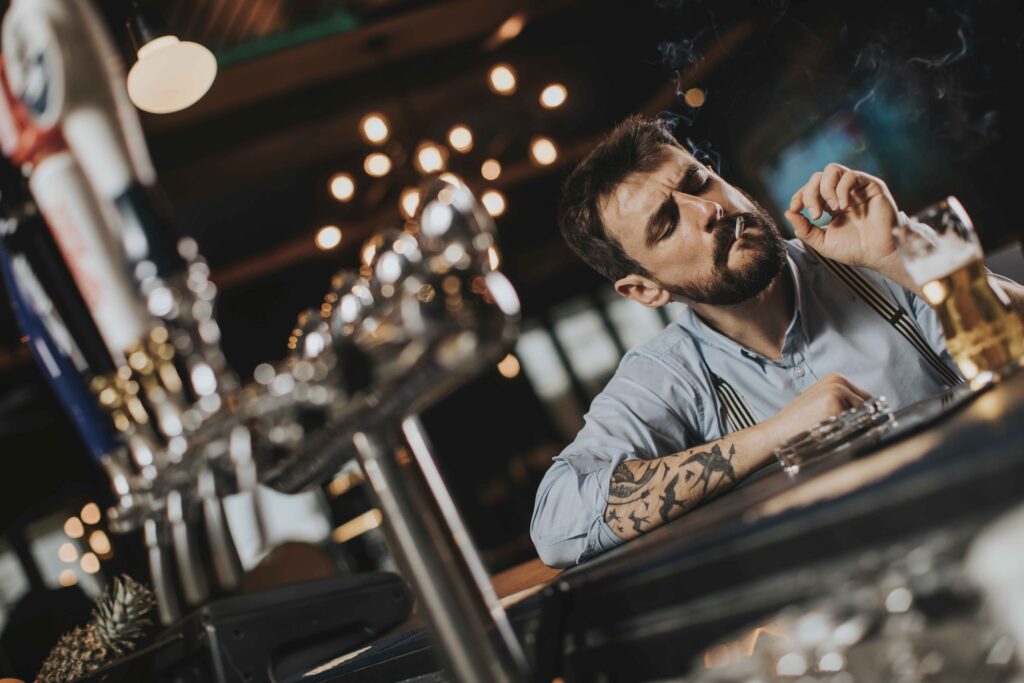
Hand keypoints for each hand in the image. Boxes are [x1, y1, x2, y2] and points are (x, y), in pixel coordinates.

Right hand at [760, 372, 871, 445]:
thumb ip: (844, 403)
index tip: (864, 427)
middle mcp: (838, 381)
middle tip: (847, 434)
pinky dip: (850, 432)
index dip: (867, 414)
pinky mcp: (836, 403)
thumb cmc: (800, 423)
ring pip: (865, 415)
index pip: (866, 398)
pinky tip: (832, 434)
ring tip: (835, 433)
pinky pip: (856, 423)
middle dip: (865, 421)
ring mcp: (838, 390)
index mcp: (835, 378)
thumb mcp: (822, 404)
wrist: (780, 432)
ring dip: (858, 427)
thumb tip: (873, 414)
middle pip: (869, 405)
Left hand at [785, 164, 909, 283]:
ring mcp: (856, 188)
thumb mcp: (822, 243)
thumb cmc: (855, 249)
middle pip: (817, 177)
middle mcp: (843, 193)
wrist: (880, 254)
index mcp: (830, 204)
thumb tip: (788, 212)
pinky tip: (843, 206)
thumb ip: (804, 230)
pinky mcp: (871, 185)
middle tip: (815, 215)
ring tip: (831, 209)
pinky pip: (850, 175)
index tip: (796, 210)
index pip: (809, 189)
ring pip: (832, 170)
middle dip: (810, 194)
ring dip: (825, 188)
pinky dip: (842, 189)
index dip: (799, 196)